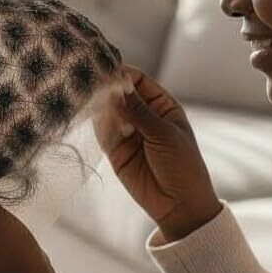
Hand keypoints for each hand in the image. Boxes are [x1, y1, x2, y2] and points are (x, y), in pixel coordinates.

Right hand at [92, 64, 222, 241]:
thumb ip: (138, 112)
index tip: (105, 68)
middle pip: (120, 94)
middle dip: (106, 87)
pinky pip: (102, 132)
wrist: (180, 204)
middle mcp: (143, 115)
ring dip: (99, 105)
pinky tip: (91, 116)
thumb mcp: (164, 134)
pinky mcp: (115, 150)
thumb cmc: (182, 165)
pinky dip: (96, 123)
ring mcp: (128, 132)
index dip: (122, 74)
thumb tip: (115, 90)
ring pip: (108, 111)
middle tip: (91, 80)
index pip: (138, 81)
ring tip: (89, 97)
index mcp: (162, 105)